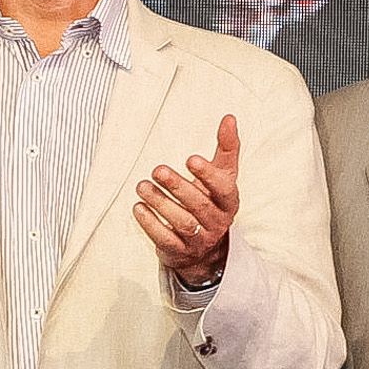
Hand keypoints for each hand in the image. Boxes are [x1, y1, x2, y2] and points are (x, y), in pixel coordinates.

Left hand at [135, 115, 240, 289]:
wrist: (204, 247)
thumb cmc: (211, 201)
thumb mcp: (222, 176)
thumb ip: (226, 148)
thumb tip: (229, 117)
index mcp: (229, 202)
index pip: (223, 189)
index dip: (208, 175)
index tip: (191, 159)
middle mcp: (217, 223)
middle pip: (199, 205)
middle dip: (177, 186)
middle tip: (157, 170)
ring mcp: (199, 239)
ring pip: (180, 222)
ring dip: (159, 203)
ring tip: (141, 186)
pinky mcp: (179, 251)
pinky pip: (164, 239)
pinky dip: (150, 224)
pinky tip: (138, 208)